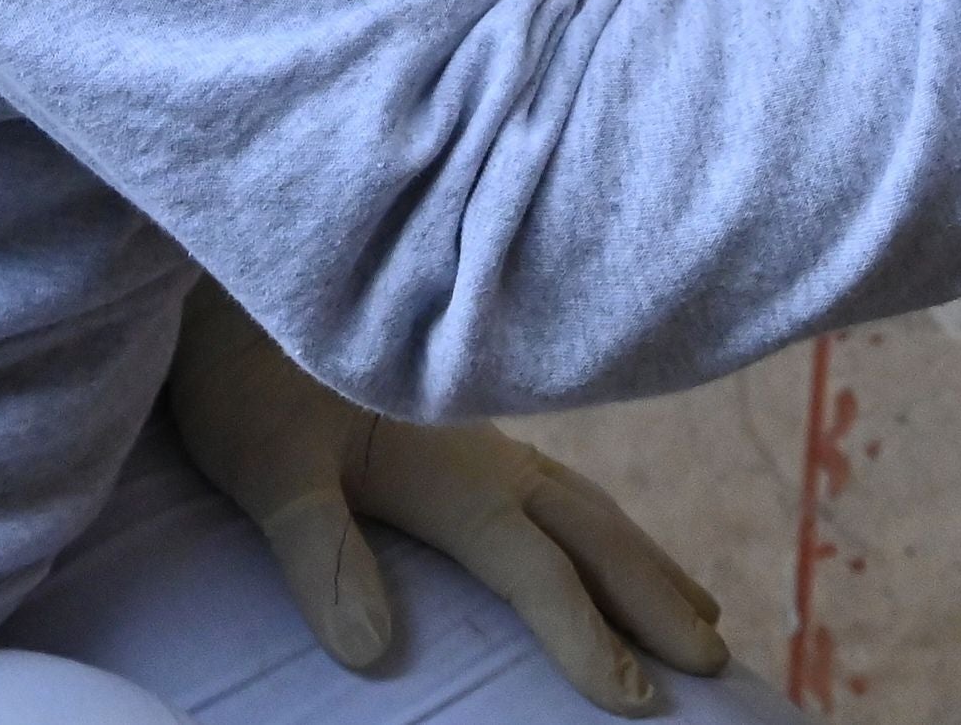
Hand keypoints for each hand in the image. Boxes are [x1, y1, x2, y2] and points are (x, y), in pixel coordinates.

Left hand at [164, 280, 728, 714]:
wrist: (254, 279)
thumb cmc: (246, 381)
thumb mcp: (268, 472)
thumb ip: (322, 555)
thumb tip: (372, 653)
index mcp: (450, 474)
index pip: (537, 570)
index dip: (587, 638)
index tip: (639, 703)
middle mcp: (487, 455)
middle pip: (594, 536)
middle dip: (654, 602)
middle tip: (714, 667)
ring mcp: (485, 439)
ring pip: (592, 508)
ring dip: (648, 564)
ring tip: (703, 613)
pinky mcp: (468, 430)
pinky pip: (567, 487)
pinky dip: (610, 525)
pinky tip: (611, 535)